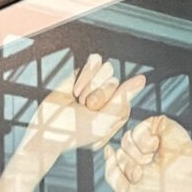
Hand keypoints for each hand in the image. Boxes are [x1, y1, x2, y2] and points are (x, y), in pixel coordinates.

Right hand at [25, 55, 145, 168]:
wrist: (48, 128)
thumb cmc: (76, 131)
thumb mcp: (102, 120)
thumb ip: (122, 98)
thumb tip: (142, 78)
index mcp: (120, 109)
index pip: (125, 93)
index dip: (108, 102)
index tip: (95, 114)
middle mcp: (112, 95)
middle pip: (114, 80)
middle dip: (96, 95)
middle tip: (84, 108)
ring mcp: (99, 83)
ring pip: (107, 68)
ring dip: (89, 86)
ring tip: (80, 100)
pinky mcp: (86, 73)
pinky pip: (96, 60)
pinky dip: (85, 74)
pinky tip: (76, 89)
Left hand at [104, 115, 191, 191]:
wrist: (180, 186)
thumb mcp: (125, 191)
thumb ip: (110, 172)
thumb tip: (107, 151)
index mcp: (136, 163)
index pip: (116, 156)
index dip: (124, 166)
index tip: (137, 175)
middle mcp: (143, 150)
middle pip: (121, 147)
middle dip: (131, 160)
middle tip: (147, 168)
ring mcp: (152, 137)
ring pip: (129, 136)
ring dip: (139, 151)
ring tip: (153, 158)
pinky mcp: (162, 126)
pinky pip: (142, 126)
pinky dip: (146, 140)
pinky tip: (157, 148)